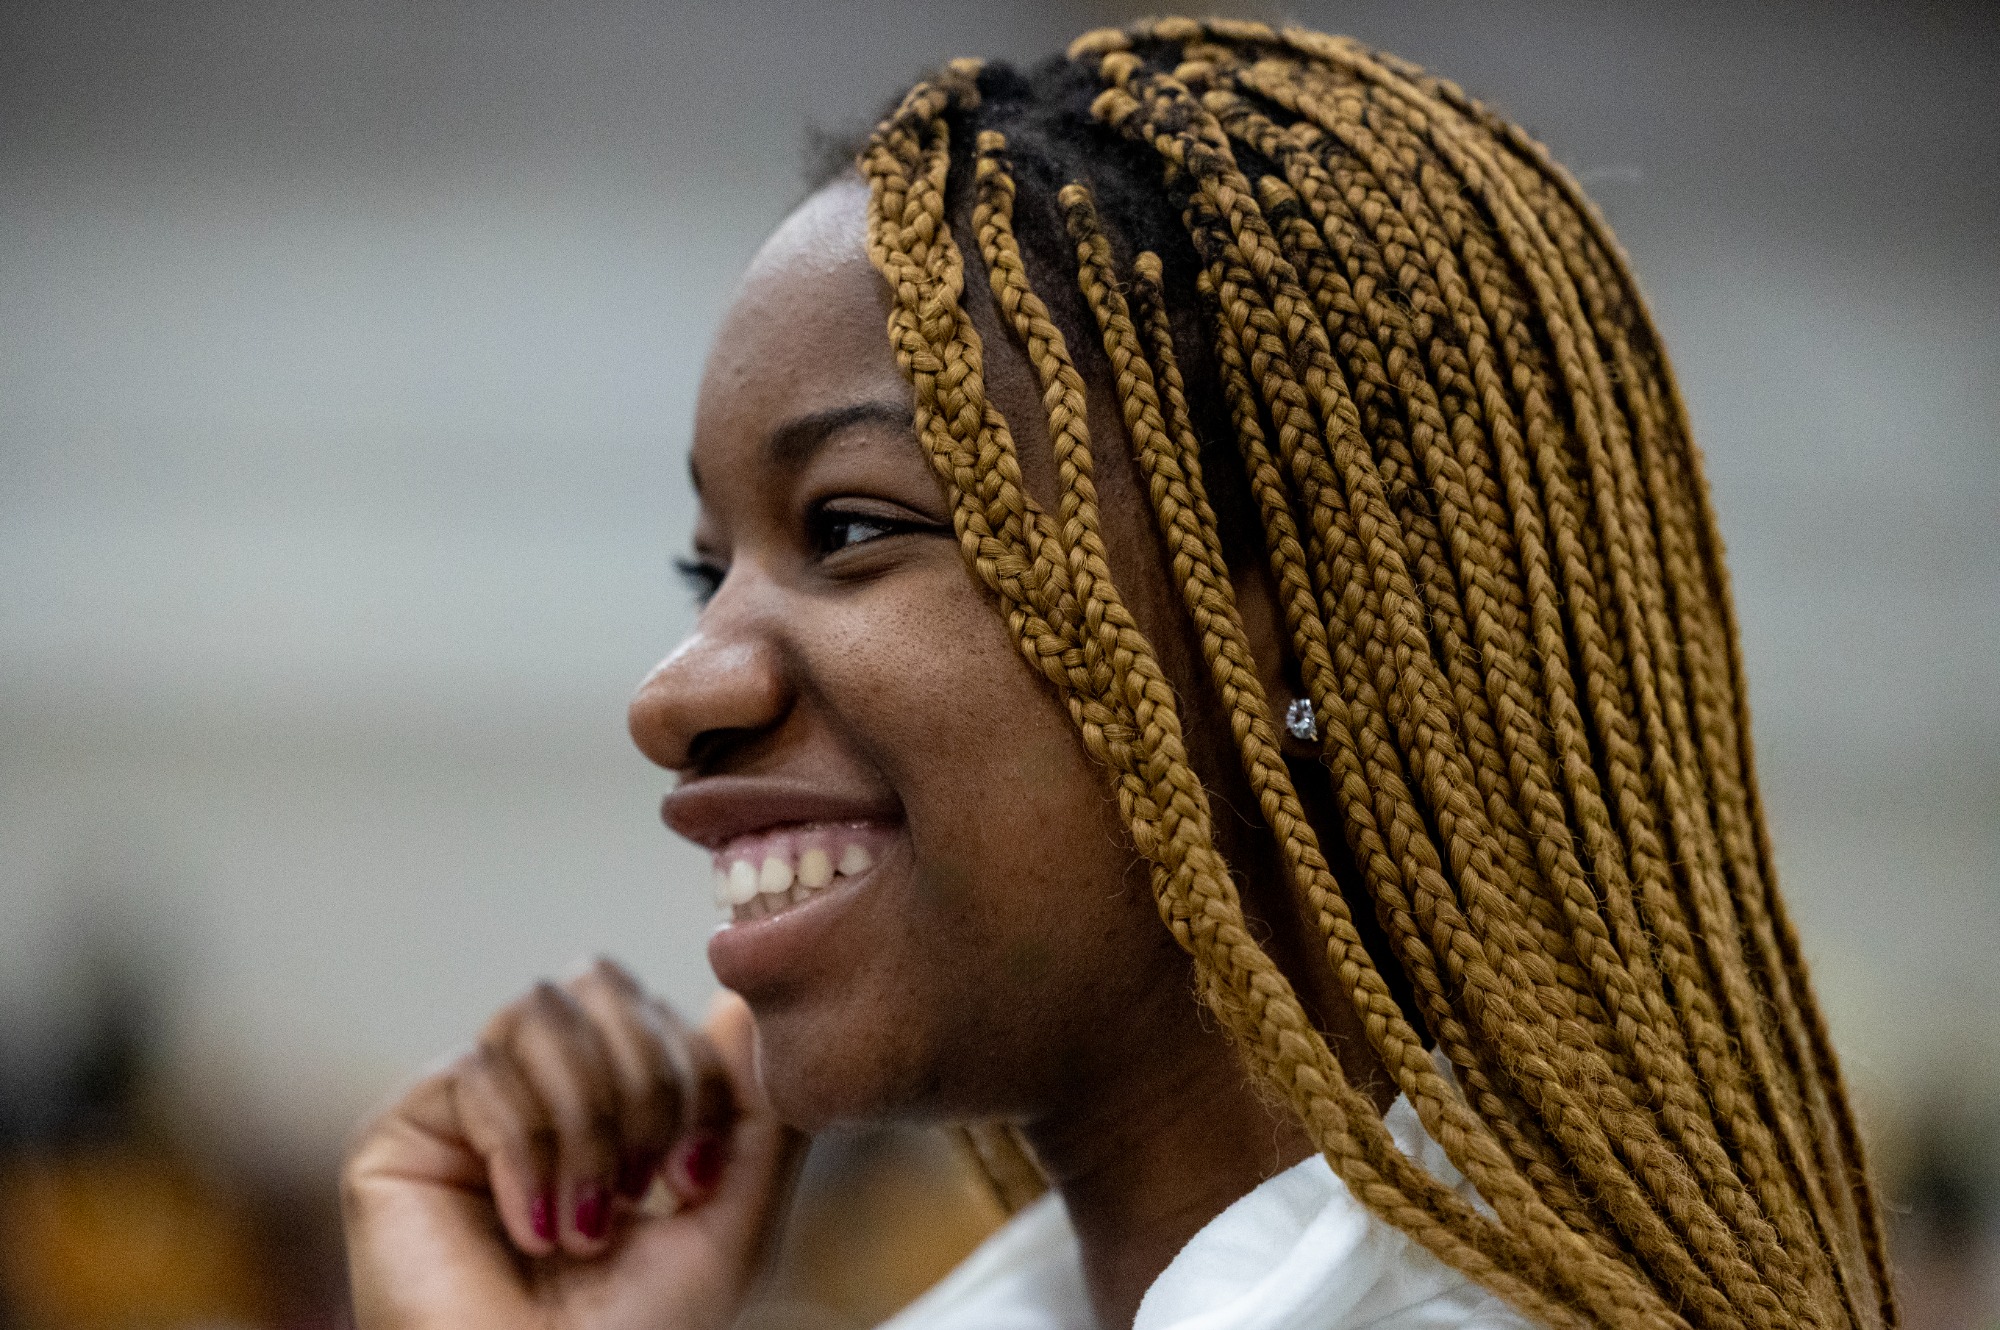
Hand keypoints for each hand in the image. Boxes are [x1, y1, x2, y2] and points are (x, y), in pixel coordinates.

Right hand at [342, 960, 803, 1329]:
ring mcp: (469, 1107)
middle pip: (598, 983)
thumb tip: (739, 999)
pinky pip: (479, 1072)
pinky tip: (532, 1233)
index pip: (658, 1008)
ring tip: (585, 1227)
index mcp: (611, 1101)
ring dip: (585, 1126)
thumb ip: (755, 1113)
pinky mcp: (402, 1132)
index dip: (693, 1076)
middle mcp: (537, 1089)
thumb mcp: (731, 1223)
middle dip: (643, 1086)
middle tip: (643, 1192)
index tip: (695, 1181)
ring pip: (540, 1013)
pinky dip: (525, 1155)